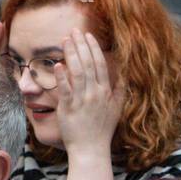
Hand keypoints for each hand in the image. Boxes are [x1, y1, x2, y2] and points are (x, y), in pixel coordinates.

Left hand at [53, 29, 124, 161]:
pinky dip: (61, 77)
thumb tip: (123, 71)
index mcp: (106, 91)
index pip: (100, 64)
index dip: (93, 48)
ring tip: (64, 40)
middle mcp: (95, 93)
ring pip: (77, 72)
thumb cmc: (102, 129)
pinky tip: (57, 64)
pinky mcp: (69, 108)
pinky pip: (65, 89)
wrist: (91, 149)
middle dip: (81, 45)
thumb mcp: (117, 107)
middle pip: (87, 64)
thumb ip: (119, 88)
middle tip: (74, 31)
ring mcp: (82, 100)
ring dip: (70, 55)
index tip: (88, 35)